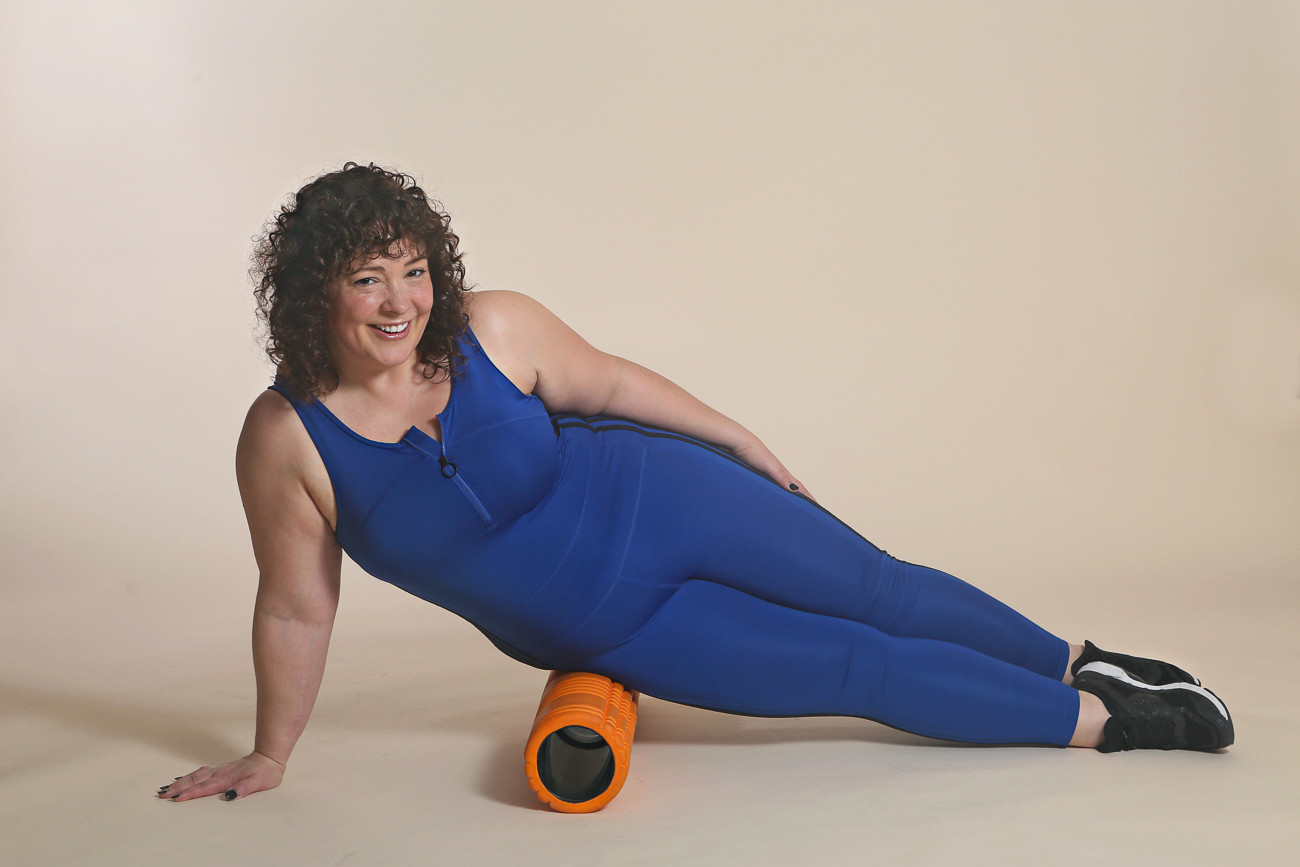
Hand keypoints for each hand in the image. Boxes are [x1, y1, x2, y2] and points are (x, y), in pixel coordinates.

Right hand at [157, 751, 285, 801]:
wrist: (269, 758)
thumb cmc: (265, 772)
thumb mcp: (259, 782)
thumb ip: (244, 789)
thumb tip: (230, 796)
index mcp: (226, 778)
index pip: (204, 788)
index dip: (190, 794)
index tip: (175, 799)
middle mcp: (219, 773)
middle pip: (194, 780)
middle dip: (177, 788)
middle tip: (162, 795)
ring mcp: (219, 770)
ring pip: (195, 776)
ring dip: (180, 782)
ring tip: (166, 788)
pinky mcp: (220, 769)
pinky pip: (200, 773)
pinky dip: (188, 777)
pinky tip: (182, 779)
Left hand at [731, 439, 816, 502]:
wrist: (736, 444)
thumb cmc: (753, 452)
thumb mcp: (770, 466)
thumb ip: (781, 477)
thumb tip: (794, 489)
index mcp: (782, 474)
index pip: (799, 488)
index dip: (807, 498)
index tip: (816, 507)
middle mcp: (776, 476)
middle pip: (791, 490)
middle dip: (799, 500)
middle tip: (805, 511)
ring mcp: (765, 477)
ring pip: (779, 490)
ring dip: (785, 499)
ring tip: (788, 510)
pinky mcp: (754, 478)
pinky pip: (766, 491)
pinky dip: (771, 497)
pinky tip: (766, 502)